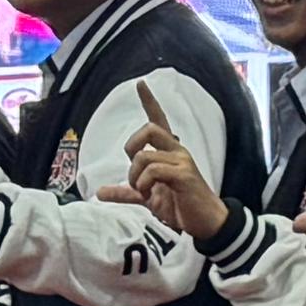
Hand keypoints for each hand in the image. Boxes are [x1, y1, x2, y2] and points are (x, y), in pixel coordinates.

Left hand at [102, 111, 226, 243]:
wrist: (205, 222)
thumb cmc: (180, 205)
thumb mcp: (148, 197)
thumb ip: (126, 192)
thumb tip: (100, 192)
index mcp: (169, 151)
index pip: (159, 120)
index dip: (149, 101)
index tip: (140, 83)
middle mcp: (177, 150)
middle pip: (149, 128)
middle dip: (131, 146)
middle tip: (132, 170)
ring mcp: (181, 161)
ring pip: (144, 156)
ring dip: (135, 177)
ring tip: (144, 191)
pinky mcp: (184, 175)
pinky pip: (153, 171)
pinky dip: (144, 185)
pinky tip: (151, 196)